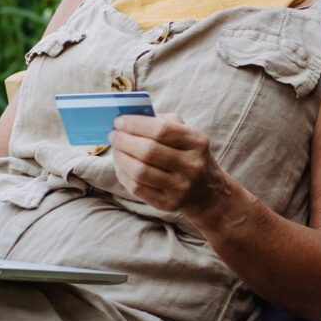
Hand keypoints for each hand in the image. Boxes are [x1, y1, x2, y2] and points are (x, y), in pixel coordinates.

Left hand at [108, 113, 236, 228]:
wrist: (208, 192)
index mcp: (196, 142)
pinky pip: (138, 188)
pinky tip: (121, 166)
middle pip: (148, 151)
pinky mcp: (169, 204)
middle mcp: (191, 165)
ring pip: (140, 171)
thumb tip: (131, 116)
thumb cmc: (190, 156)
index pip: (161, 130)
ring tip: (116, 150)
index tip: (119, 121)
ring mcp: (181, 187)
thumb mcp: (187, 134)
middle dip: (124, 140)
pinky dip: (123, 175)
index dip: (135, 124)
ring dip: (121, 158)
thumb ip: (163, 122)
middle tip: (113, 135)